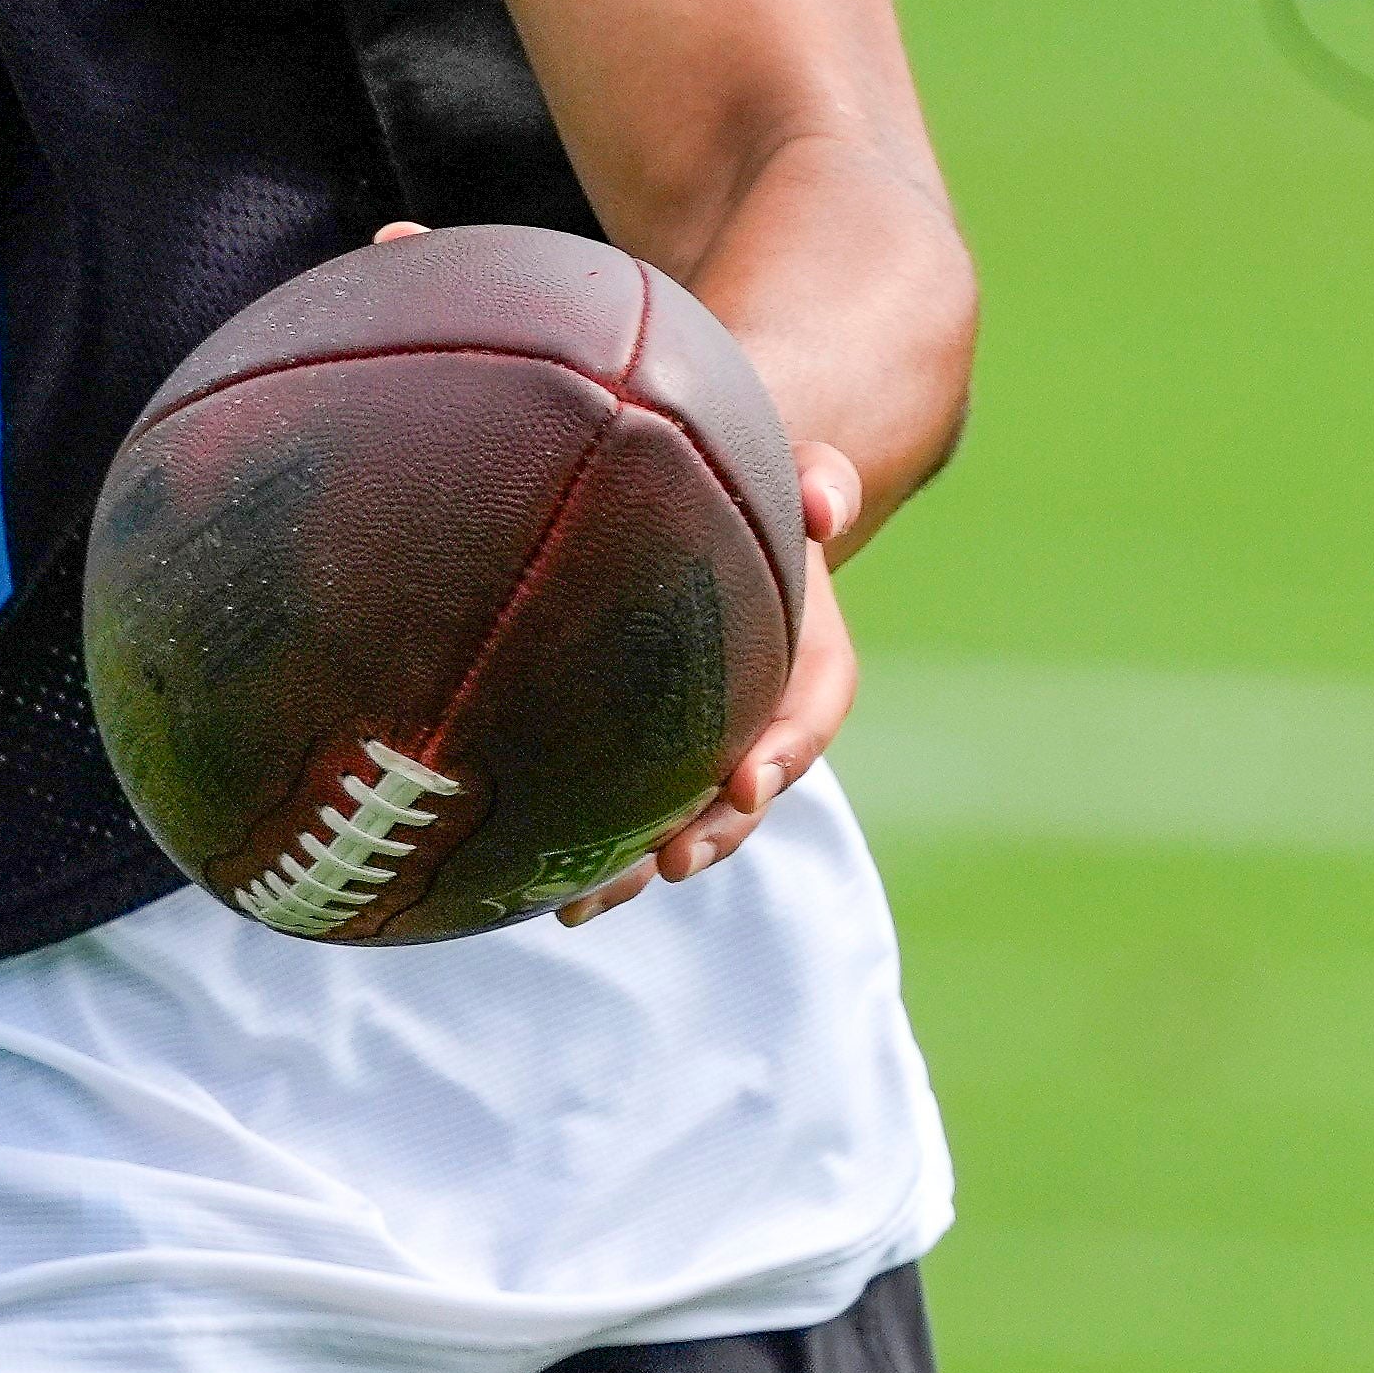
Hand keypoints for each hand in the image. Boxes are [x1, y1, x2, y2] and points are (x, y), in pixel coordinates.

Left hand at [557, 440, 862, 926]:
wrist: (696, 504)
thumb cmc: (747, 486)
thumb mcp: (791, 472)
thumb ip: (823, 477)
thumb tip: (828, 508)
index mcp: (808, 659)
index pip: (813, 712)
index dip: (787, 752)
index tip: (750, 781)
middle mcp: (760, 715)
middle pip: (747, 791)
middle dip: (715, 832)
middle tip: (675, 860)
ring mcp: (703, 742)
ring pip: (683, 821)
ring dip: (643, 865)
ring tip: (587, 900)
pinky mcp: (646, 755)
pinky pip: (629, 813)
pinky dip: (596, 855)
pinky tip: (545, 889)